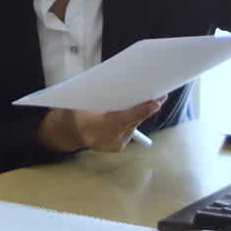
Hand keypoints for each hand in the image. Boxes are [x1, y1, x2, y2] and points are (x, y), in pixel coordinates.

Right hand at [36, 96, 164, 152]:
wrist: (69, 131)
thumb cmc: (76, 109)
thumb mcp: (84, 99)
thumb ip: (103, 95)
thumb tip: (127, 83)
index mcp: (92, 126)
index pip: (122, 119)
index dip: (140, 111)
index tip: (155, 103)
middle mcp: (105, 139)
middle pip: (132, 122)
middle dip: (146, 109)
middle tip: (161, 95)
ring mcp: (113, 145)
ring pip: (133, 126)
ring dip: (142, 113)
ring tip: (155, 98)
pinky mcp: (118, 147)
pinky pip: (130, 131)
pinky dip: (134, 121)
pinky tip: (142, 109)